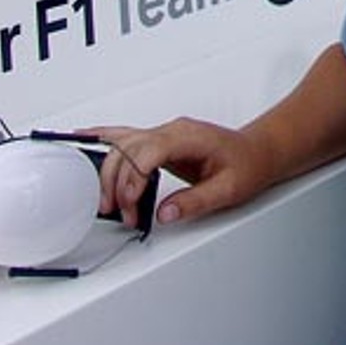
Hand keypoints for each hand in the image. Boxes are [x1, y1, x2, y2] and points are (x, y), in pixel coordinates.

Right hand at [87, 117, 276, 227]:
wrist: (259, 152)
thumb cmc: (248, 165)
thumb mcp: (229, 189)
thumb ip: (195, 201)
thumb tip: (164, 213)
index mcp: (189, 136)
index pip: (147, 151)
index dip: (133, 179)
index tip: (132, 205)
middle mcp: (173, 131)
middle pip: (128, 150)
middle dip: (118, 184)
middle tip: (124, 214)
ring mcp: (165, 134)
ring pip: (123, 145)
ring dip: (110, 173)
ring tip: (108, 203)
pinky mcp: (161, 141)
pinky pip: (127, 137)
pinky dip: (106, 137)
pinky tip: (86, 137)